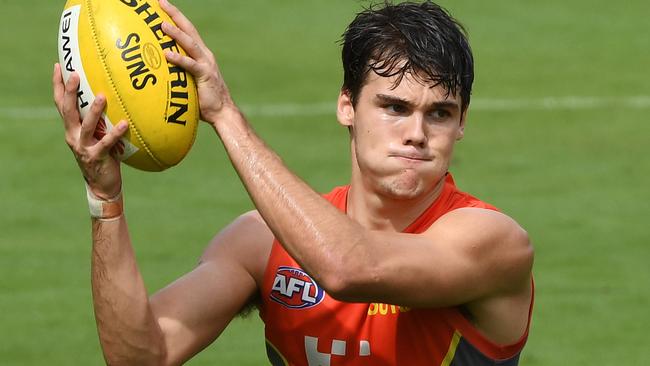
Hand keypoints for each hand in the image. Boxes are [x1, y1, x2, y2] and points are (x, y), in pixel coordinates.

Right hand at [52, 63, 127, 199]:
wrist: (102, 185)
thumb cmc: (104, 156)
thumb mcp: (99, 135)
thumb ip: (102, 119)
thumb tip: (115, 97)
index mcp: (71, 128)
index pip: (61, 103)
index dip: (58, 85)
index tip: (59, 65)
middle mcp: (73, 136)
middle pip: (67, 110)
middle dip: (70, 92)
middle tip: (75, 74)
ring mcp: (83, 147)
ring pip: (85, 126)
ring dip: (93, 111)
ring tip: (102, 96)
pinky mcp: (95, 157)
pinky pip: (106, 143)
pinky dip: (115, 133)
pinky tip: (124, 123)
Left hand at [159, 0, 235, 125]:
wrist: (222, 112)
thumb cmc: (204, 100)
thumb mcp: (189, 81)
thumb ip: (178, 72)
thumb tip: (158, 71)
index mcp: (202, 54)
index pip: (188, 31)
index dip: (176, 17)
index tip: (163, 6)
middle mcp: (205, 55)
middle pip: (189, 30)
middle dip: (175, 15)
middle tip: (161, 2)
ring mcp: (206, 64)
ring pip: (190, 44)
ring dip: (176, 33)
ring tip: (162, 24)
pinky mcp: (205, 75)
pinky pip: (190, 65)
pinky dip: (178, 58)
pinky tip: (167, 54)